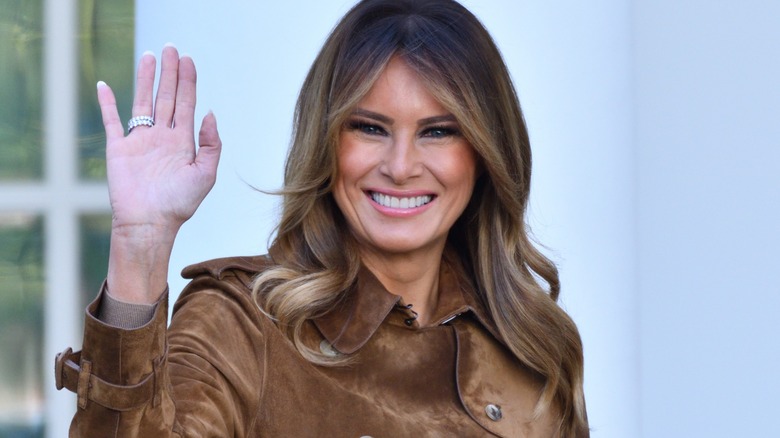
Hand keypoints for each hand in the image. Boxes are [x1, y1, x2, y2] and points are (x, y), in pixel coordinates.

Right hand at [97, 45, 221, 302]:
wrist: (150, 223)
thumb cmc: (179, 204)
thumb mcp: (206, 174)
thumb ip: (211, 144)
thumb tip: (209, 113)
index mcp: (183, 142)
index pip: (187, 104)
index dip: (188, 82)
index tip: (188, 60)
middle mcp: (162, 137)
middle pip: (166, 97)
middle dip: (169, 73)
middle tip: (171, 48)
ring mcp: (140, 141)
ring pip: (143, 102)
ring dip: (145, 79)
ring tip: (148, 56)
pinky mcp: (119, 148)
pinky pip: (112, 121)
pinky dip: (108, 104)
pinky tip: (105, 86)